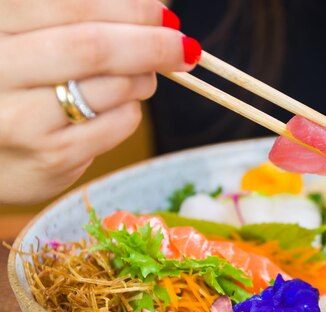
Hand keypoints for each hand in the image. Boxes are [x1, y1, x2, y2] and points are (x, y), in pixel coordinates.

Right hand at [0, 0, 200, 203]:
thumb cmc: (17, 85)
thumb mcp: (31, 39)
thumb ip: (77, 20)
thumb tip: (153, 14)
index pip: (70, 5)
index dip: (129, 7)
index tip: (162, 14)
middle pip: (94, 47)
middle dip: (152, 44)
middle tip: (183, 47)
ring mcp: (22, 119)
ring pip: (114, 86)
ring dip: (145, 78)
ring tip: (143, 76)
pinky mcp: (50, 158)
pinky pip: (118, 123)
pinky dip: (133, 109)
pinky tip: (119, 106)